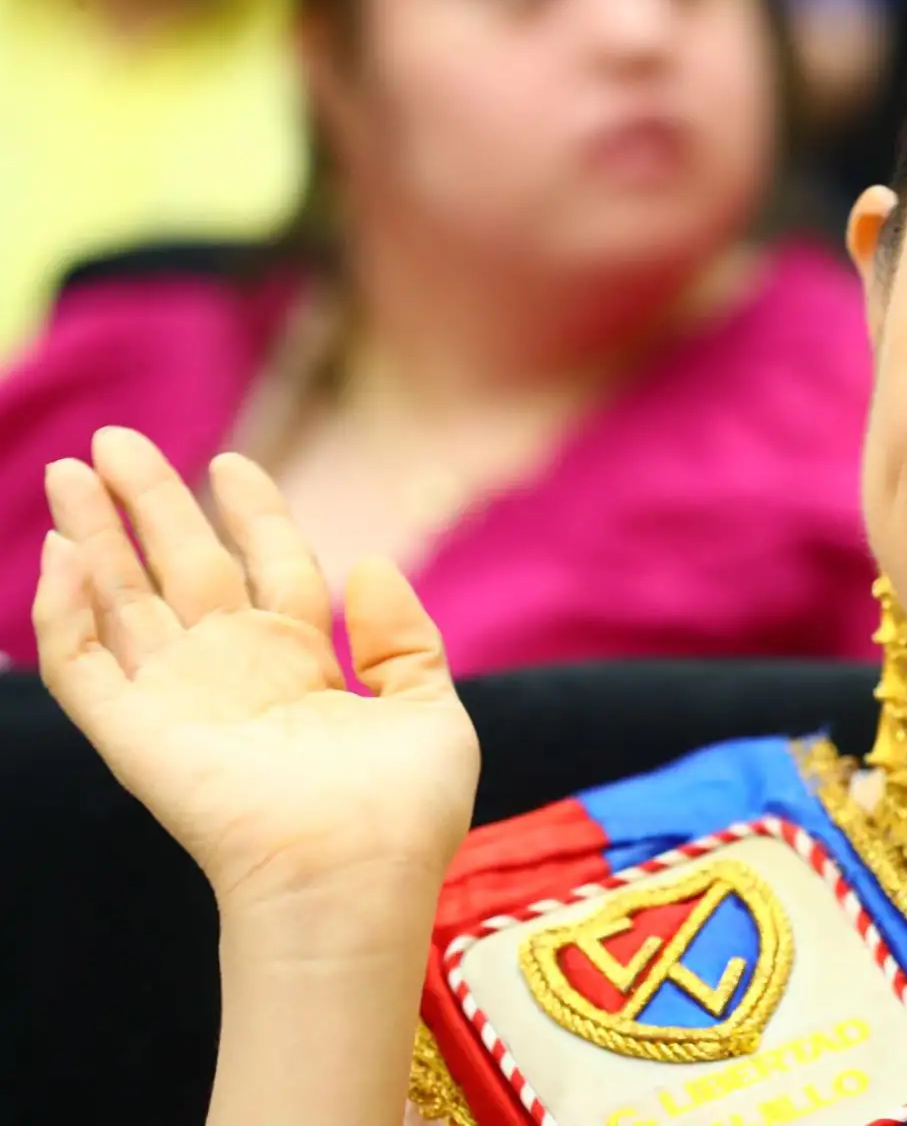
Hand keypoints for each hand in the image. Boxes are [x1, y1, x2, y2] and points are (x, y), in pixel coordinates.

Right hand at [34, 429, 479, 918]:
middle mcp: (236, 675)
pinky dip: (65, 612)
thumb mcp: (431, 710)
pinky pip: (85, 666)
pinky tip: (62, 554)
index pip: (269, 568)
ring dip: (94, 536)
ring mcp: (182, 701)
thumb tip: (368, 565)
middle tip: (117, 440)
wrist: (356, 879)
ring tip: (71, 471)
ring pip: (124, 601)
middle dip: (152, 504)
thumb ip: (404, 639)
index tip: (233, 463)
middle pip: (184, 568)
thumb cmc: (405, 813)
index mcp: (302, 666)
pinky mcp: (136, 735)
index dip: (252, 514)